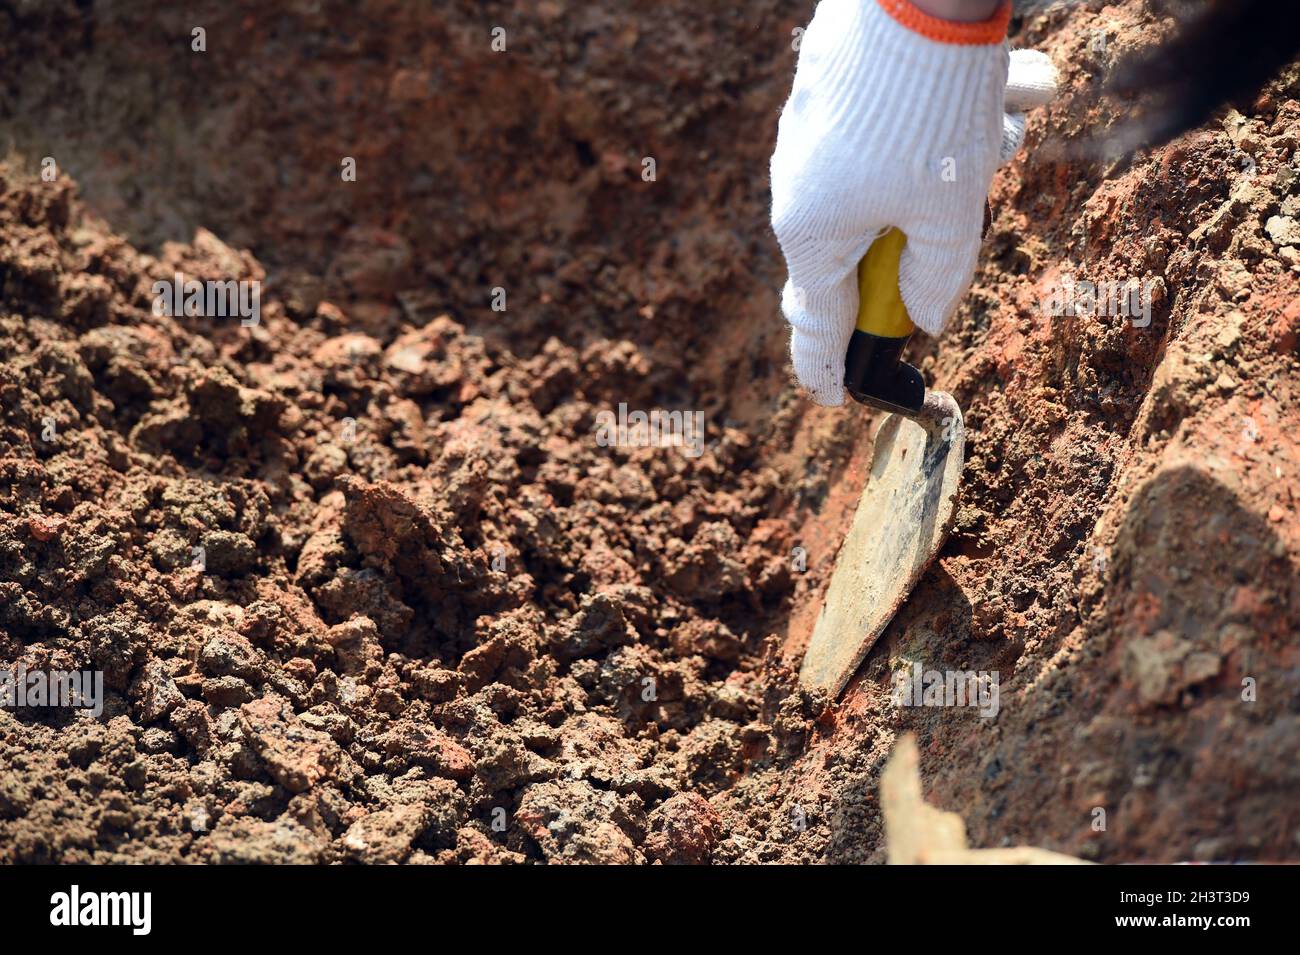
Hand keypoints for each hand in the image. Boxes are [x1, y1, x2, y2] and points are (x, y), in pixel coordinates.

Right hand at [771, 0, 1056, 405]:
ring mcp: (810, 144)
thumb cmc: (925, 118)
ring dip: (956, 165)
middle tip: (956, 211)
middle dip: (929, 232)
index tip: (836, 399)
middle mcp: (800, 193)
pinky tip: (993, 85)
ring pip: (893, 183)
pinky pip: (891, 135)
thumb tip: (925, 315)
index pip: (818, 327)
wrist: (913, 0)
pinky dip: (944, 122)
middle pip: (867, 248)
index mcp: (813, 236)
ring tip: (997, 122)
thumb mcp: (949, 215)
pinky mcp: (830, 99)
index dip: (830, 370)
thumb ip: (938, 278)